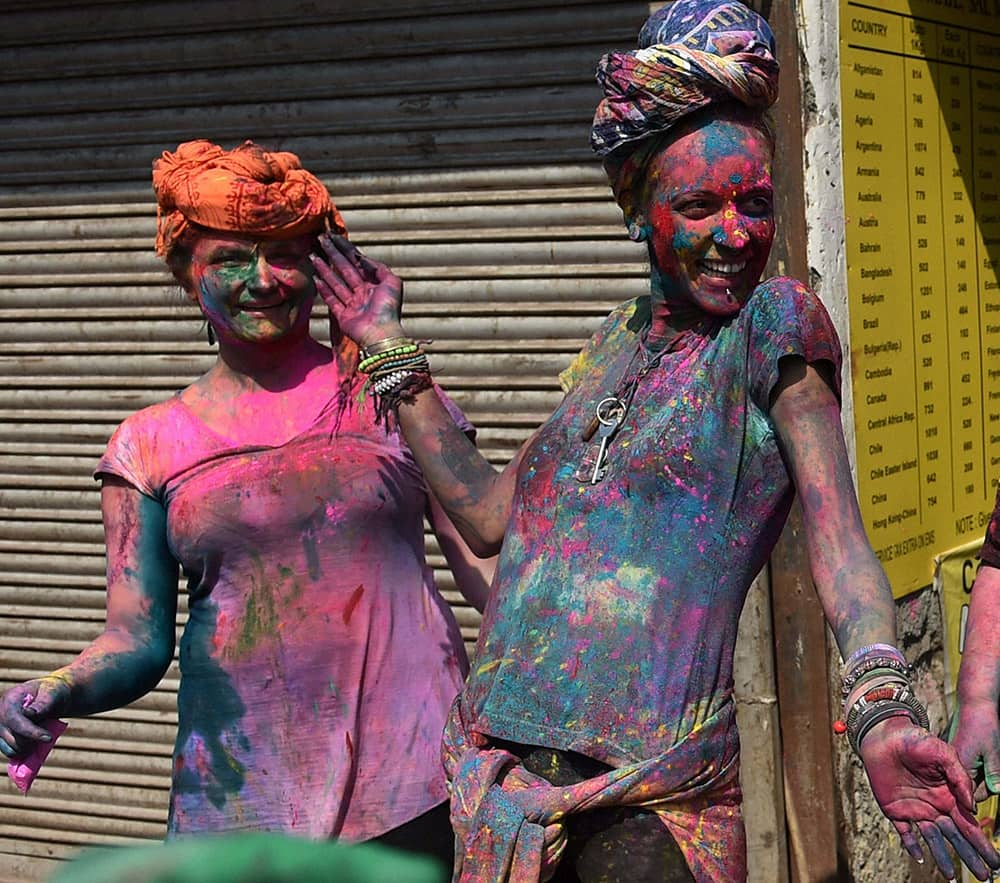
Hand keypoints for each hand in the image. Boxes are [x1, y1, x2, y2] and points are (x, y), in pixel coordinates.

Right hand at [0, 677, 69, 759]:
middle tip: (48, 736)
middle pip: (13, 738)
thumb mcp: (52, 692)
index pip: (14, 720)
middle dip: (32, 741)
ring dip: (29, 747)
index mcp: (10, 699)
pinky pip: (11, 753)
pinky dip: (24, 752)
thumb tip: (31, 714)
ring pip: (11, 749)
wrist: (48, 697)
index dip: (31, 732)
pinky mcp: (2, 738)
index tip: (48, 738)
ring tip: (40, 736)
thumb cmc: (52, 693)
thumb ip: (43, 703)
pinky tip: (34, 744)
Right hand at [310, 234, 404, 346]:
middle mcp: (362, 293)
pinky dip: (324, 290)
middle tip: (320, 239)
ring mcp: (352, 305)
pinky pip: (332, 300)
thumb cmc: (389, 309)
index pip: (357, 262)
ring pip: (336, 283)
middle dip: (333, 254)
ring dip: (324, 269)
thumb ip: (378, 267)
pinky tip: (316, 278)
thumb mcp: (392, 282)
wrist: (381, 334)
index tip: (334, 236)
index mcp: (374, 284)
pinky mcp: (343, 317)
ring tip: (313, 255)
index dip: (346, 248)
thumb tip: (361, 257)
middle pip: (344, 269)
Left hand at [859, 716, 999, 879]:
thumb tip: (972, 807)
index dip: (982, 844)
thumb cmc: (916, 741)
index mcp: (949, 796)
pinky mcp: (895, 810)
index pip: (970, 825)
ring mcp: (915, 810)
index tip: (996, 862)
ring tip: (953, 878)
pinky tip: (920, 858)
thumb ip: (960, 778)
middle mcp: (935, 807)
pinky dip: (912, 846)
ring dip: (943, 858)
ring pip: (933, 840)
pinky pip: (905, 833)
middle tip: (985, 877)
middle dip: (971, 857)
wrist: (884, 736)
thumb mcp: (944, 754)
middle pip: (956, 838)